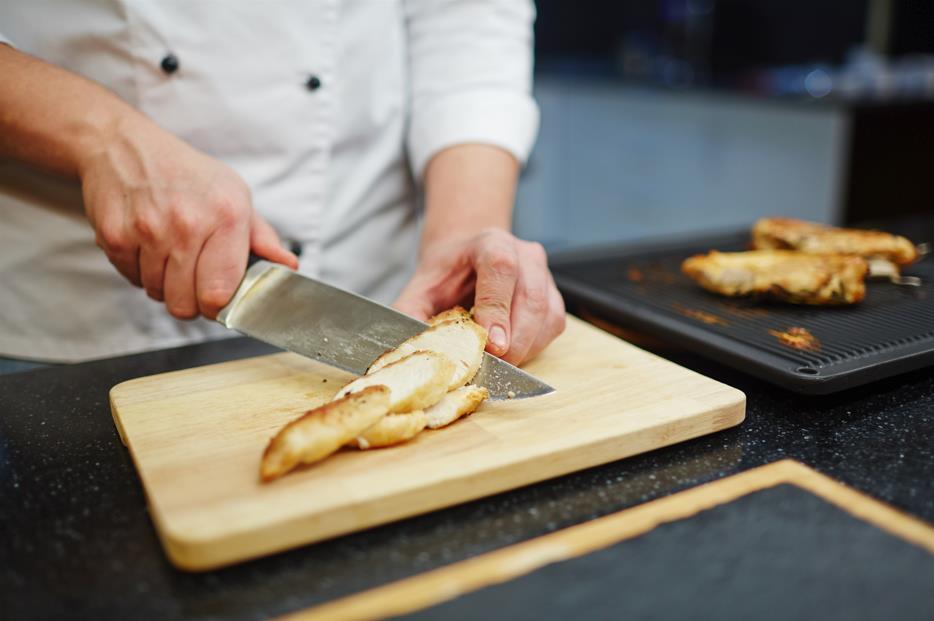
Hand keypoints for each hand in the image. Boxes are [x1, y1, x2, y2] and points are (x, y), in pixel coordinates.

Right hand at [79, 118, 297, 318]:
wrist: (124, 146)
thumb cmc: (187, 174)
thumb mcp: (235, 195)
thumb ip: (262, 237)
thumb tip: (287, 267)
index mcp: (227, 216)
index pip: (219, 292)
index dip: (219, 307)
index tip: (218, 300)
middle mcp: (188, 224)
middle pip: (185, 304)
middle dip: (190, 300)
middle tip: (193, 279)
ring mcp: (148, 231)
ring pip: (157, 294)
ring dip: (164, 284)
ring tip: (169, 253)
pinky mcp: (114, 236)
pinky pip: (131, 279)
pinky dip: (139, 271)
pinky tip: (147, 245)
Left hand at [394, 228, 565, 365]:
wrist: (467, 259)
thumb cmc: (446, 276)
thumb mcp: (420, 288)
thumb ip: (410, 313)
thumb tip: (404, 346)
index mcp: (490, 244)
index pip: (501, 270)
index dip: (497, 308)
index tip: (491, 344)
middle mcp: (524, 255)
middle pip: (531, 298)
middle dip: (514, 340)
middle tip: (493, 365)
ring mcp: (544, 275)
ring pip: (547, 316)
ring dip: (525, 347)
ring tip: (499, 362)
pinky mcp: (554, 297)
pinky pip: (553, 326)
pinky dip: (534, 347)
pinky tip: (512, 353)